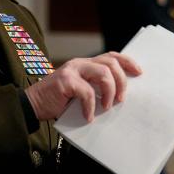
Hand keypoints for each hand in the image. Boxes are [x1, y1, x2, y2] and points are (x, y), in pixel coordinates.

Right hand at [25, 52, 141, 122]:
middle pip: (111, 63)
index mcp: (86, 64)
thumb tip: (119, 98)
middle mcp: (80, 63)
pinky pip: (86, 92)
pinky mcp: (64, 81)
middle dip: (121, 81)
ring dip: (109, 92)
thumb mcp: (81, 92)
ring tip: (107, 107)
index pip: (111, 56)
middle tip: (121, 99)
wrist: (33, 105)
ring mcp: (72, 70)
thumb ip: (96, 89)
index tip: (139, 73)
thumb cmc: (59, 101)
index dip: (127, 62)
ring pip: (102, 73)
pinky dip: (90, 106)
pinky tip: (88, 116)